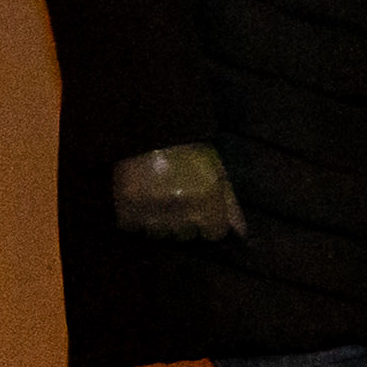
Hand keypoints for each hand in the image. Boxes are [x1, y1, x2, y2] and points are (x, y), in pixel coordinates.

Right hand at [106, 142, 245, 243]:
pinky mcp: (127, 206)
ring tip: (156, 199)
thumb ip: (230, 205)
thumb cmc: (191, 151)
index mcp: (209, 200)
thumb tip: (240, 234)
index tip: (202, 213)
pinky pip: (131, 225)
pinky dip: (134, 217)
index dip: (208, 223)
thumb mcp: (218, 173)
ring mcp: (153, 211)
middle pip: (186, 235)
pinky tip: (139, 201)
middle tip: (176, 201)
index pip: (214, 233)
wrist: (152, 130)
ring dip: (158, 221)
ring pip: (159, 233)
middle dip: (183, 222)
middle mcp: (183, 210)